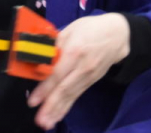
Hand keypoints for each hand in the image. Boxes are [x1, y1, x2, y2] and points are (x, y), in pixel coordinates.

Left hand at [28, 13, 131, 128]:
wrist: (117, 35)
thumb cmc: (90, 28)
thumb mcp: (70, 29)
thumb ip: (55, 45)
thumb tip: (39, 59)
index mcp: (75, 51)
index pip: (57, 74)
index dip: (45, 89)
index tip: (33, 101)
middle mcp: (82, 67)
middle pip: (64, 89)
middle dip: (51, 106)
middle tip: (40, 120)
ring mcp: (88, 76)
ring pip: (71, 96)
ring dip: (57, 111)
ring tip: (46, 123)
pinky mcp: (91, 82)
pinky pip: (76, 96)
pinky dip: (66, 107)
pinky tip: (57, 116)